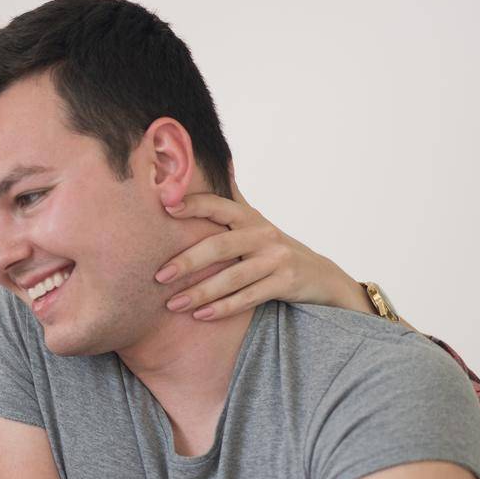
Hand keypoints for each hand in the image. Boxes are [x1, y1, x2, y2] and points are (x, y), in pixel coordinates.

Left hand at [156, 182, 362, 320]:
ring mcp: (277, 259)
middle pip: (220, 246)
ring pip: (233, 277)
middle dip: (188, 261)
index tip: (166, 206)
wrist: (320, 276)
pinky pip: (249, 297)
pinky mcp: (286, 283)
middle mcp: (264, 234)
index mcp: (249, 217)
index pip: (218, 204)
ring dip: (201, 292)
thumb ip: (232, 198)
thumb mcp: (254, 221)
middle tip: (159, 276)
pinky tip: (200, 316)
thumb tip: (218, 162)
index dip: (193, 203)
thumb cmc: (272, 247)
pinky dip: (223, 308)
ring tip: (173, 304)